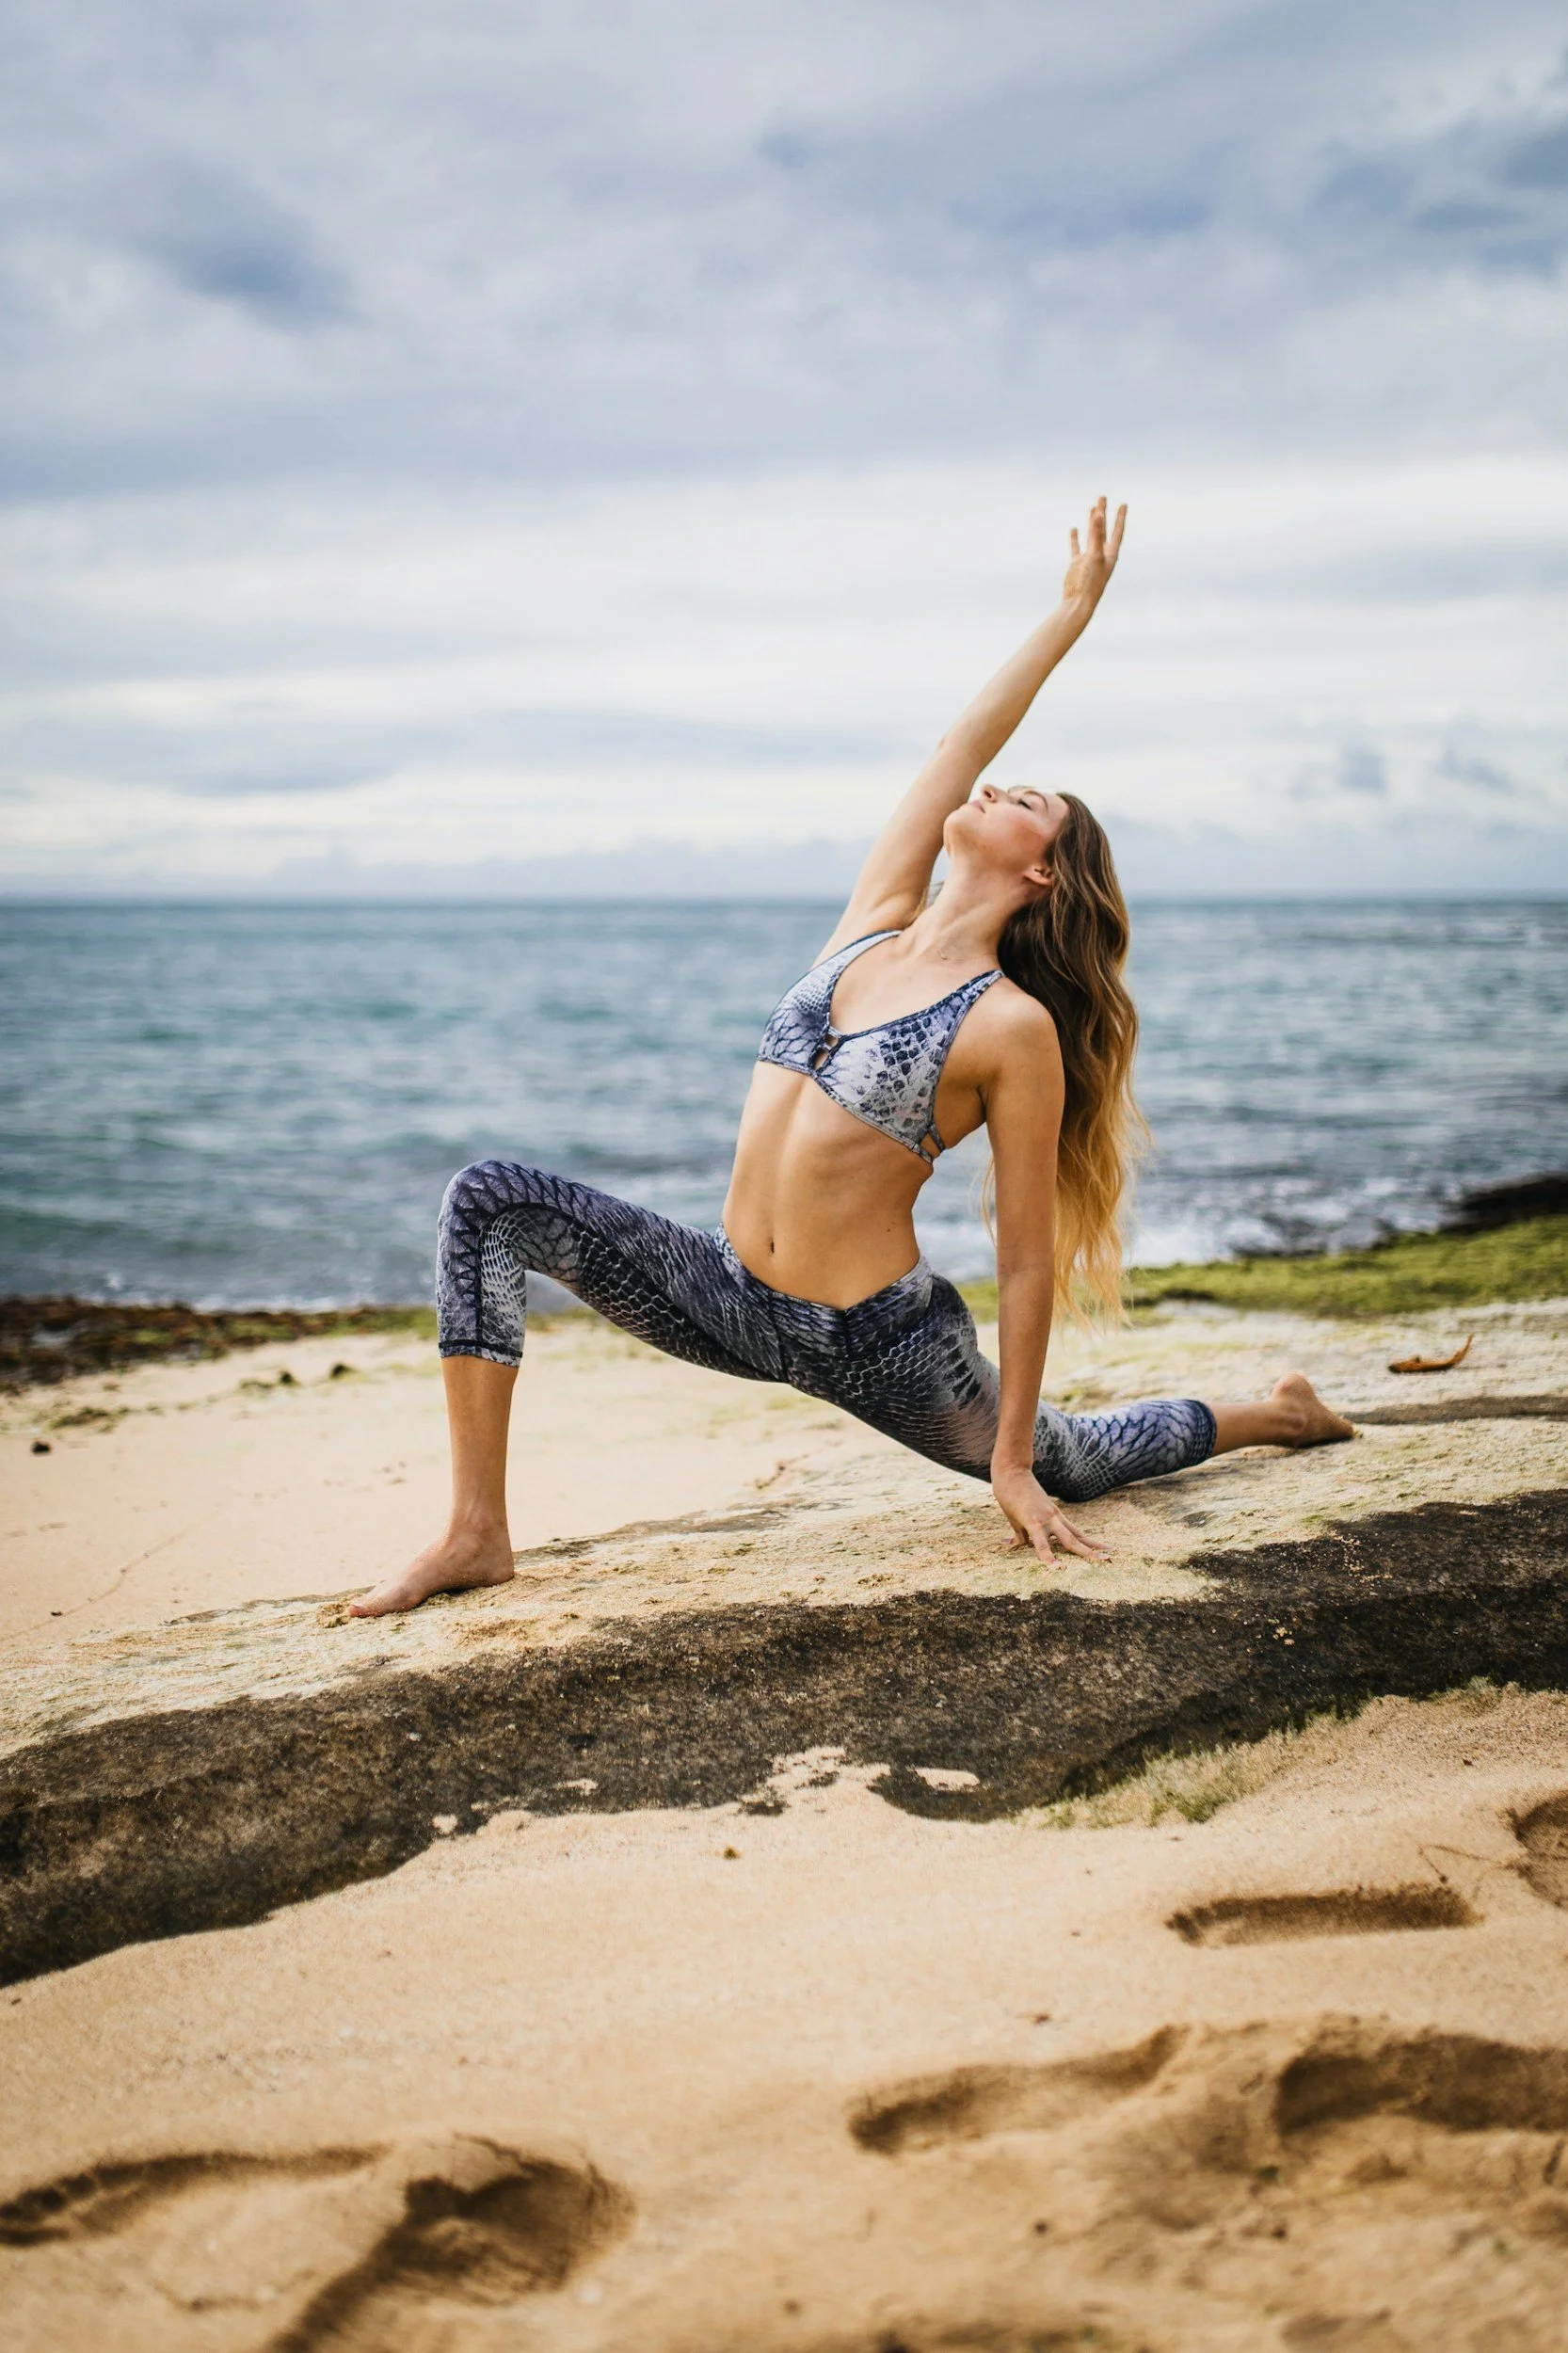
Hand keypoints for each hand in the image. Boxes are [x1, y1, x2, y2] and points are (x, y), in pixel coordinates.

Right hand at [991, 1462, 1110, 1562]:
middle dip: (1093, 1549)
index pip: (1077, 1534)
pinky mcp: (1032, 1520)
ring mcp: (1045, 1520)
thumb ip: (1021, 1531)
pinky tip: (1054, 1567)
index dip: (1090, 1544)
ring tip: (1097, 1562)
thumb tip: (1017, 1544)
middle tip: (1110, 1558)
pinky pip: (1041, 1543)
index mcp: (1055, 1517)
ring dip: (1083, 1552)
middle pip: (1078, 1538)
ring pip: (1068, 1540)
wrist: (1011, 1471)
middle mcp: (1055, 1518)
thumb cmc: (1013, 1492)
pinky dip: (1047, 1557)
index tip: (1105, 1550)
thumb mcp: (1021, 1515)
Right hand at [1061, 496, 1125, 612]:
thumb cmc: (1090, 582)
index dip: (1120, 517)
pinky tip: (1074, 528)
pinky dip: (1075, 538)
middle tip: (1102, 497)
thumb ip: (1096, 534)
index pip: (1117, 531)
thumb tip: (1098, 514)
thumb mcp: (1095, 555)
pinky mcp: (1077, 564)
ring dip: (1091, 522)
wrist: (1078, 603)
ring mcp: (1089, 559)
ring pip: (1091, 536)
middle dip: (1103, 514)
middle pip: (1103, 529)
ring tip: (1091, 507)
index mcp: (1110, 554)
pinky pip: (1077, 547)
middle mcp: (1101, 555)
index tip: (1123, 504)